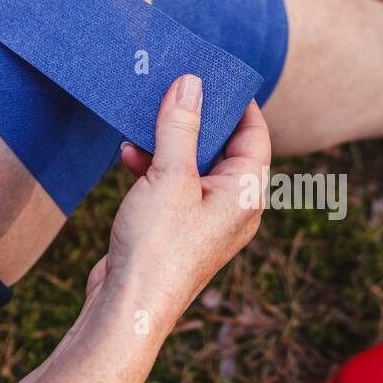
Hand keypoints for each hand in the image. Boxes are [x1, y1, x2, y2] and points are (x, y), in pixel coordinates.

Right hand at [85, 74, 270, 328]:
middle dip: (196, 118)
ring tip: (143, 117)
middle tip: (174, 86)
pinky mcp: (177, 229)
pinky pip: (173, 186)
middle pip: (223, 147)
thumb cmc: (159, 247)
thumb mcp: (170, 176)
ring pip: (193, 165)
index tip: (216, 73)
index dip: (238, 102)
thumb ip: (181, 127)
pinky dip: (154, 168)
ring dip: (168, 142)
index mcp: (246, 193)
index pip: (254, 134)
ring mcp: (205, 220)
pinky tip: (128, 155)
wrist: (129, 309)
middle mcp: (233, 207)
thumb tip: (192, 83)